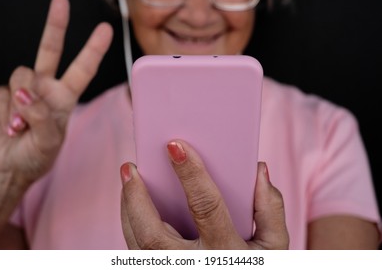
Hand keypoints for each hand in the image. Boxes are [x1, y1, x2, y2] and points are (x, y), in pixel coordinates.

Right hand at [0, 0, 112, 185]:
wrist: (5, 168)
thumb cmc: (32, 159)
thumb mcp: (48, 143)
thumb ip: (42, 117)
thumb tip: (25, 92)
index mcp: (64, 98)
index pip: (82, 70)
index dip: (93, 50)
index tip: (105, 30)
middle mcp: (44, 89)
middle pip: (50, 51)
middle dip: (55, 26)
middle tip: (61, 2)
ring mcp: (21, 90)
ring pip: (20, 76)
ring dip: (20, 104)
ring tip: (20, 128)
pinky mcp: (0, 95)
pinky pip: (1, 95)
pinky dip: (4, 114)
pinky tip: (8, 129)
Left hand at [120, 140, 288, 249]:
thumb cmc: (254, 269)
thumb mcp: (273, 248)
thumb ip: (271, 209)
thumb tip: (258, 171)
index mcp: (226, 252)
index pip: (206, 207)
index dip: (191, 174)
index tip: (175, 145)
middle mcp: (194, 265)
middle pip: (153, 234)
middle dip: (136, 198)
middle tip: (129, 167)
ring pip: (138, 245)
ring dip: (128, 209)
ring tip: (128, 179)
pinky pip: (138, 252)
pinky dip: (132, 225)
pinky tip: (134, 205)